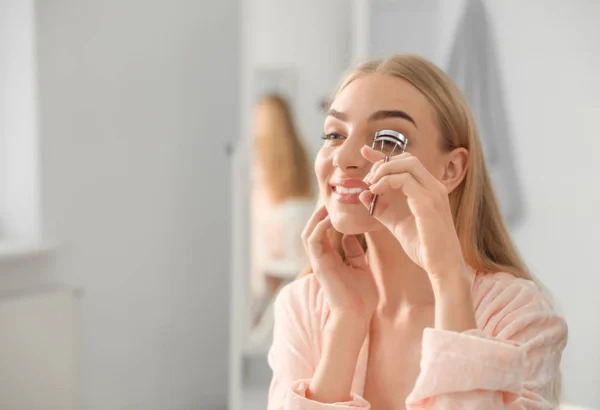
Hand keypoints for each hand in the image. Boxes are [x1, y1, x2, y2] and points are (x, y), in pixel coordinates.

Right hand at [302, 205, 376, 322]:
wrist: (358, 315)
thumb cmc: (362, 297)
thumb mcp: (361, 268)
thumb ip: (354, 252)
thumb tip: (350, 236)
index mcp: (331, 259)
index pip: (322, 233)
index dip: (326, 218)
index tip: (336, 204)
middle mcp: (322, 259)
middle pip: (311, 230)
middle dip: (317, 214)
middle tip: (327, 199)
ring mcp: (319, 262)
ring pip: (307, 234)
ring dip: (315, 219)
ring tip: (325, 206)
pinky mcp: (320, 266)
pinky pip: (313, 242)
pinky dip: (319, 228)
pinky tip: (329, 219)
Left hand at [359, 146, 466, 281]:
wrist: (442, 266)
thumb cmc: (423, 246)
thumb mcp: (396, 223)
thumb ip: (380, 208)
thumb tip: (362, 194)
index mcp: (429, 190)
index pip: (406, 163)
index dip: (384, 155)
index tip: (364, 152)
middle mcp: (434, 187)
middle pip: (407, 158)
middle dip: (383, 163)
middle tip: (368, 180)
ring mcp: (433, 192)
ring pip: (407, 164)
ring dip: (383, 170)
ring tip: (370, 184)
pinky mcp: (428, 202)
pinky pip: (404, 180)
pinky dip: (386, 181)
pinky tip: (375, 192)